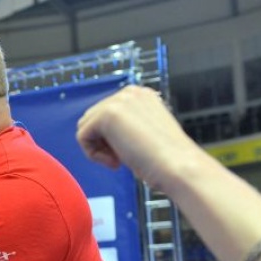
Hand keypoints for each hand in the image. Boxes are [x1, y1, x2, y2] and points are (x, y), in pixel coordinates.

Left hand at [76, 85, 202, 190]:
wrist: (178, 167)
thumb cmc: (165, 160)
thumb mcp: (144, 134)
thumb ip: (125, 126)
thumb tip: (96, 132)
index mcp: (140, 95)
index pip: (105, 114)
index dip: (111, 140)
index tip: (129, 152)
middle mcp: (130, 93)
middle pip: (92, 119)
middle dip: (102, 143)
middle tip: (122, 159)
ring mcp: (119, 101)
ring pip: (85, 127)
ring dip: (98, 148)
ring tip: (119, 160)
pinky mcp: (107, 114)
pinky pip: (82, 136)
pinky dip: (93, 154)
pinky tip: (116, 162)